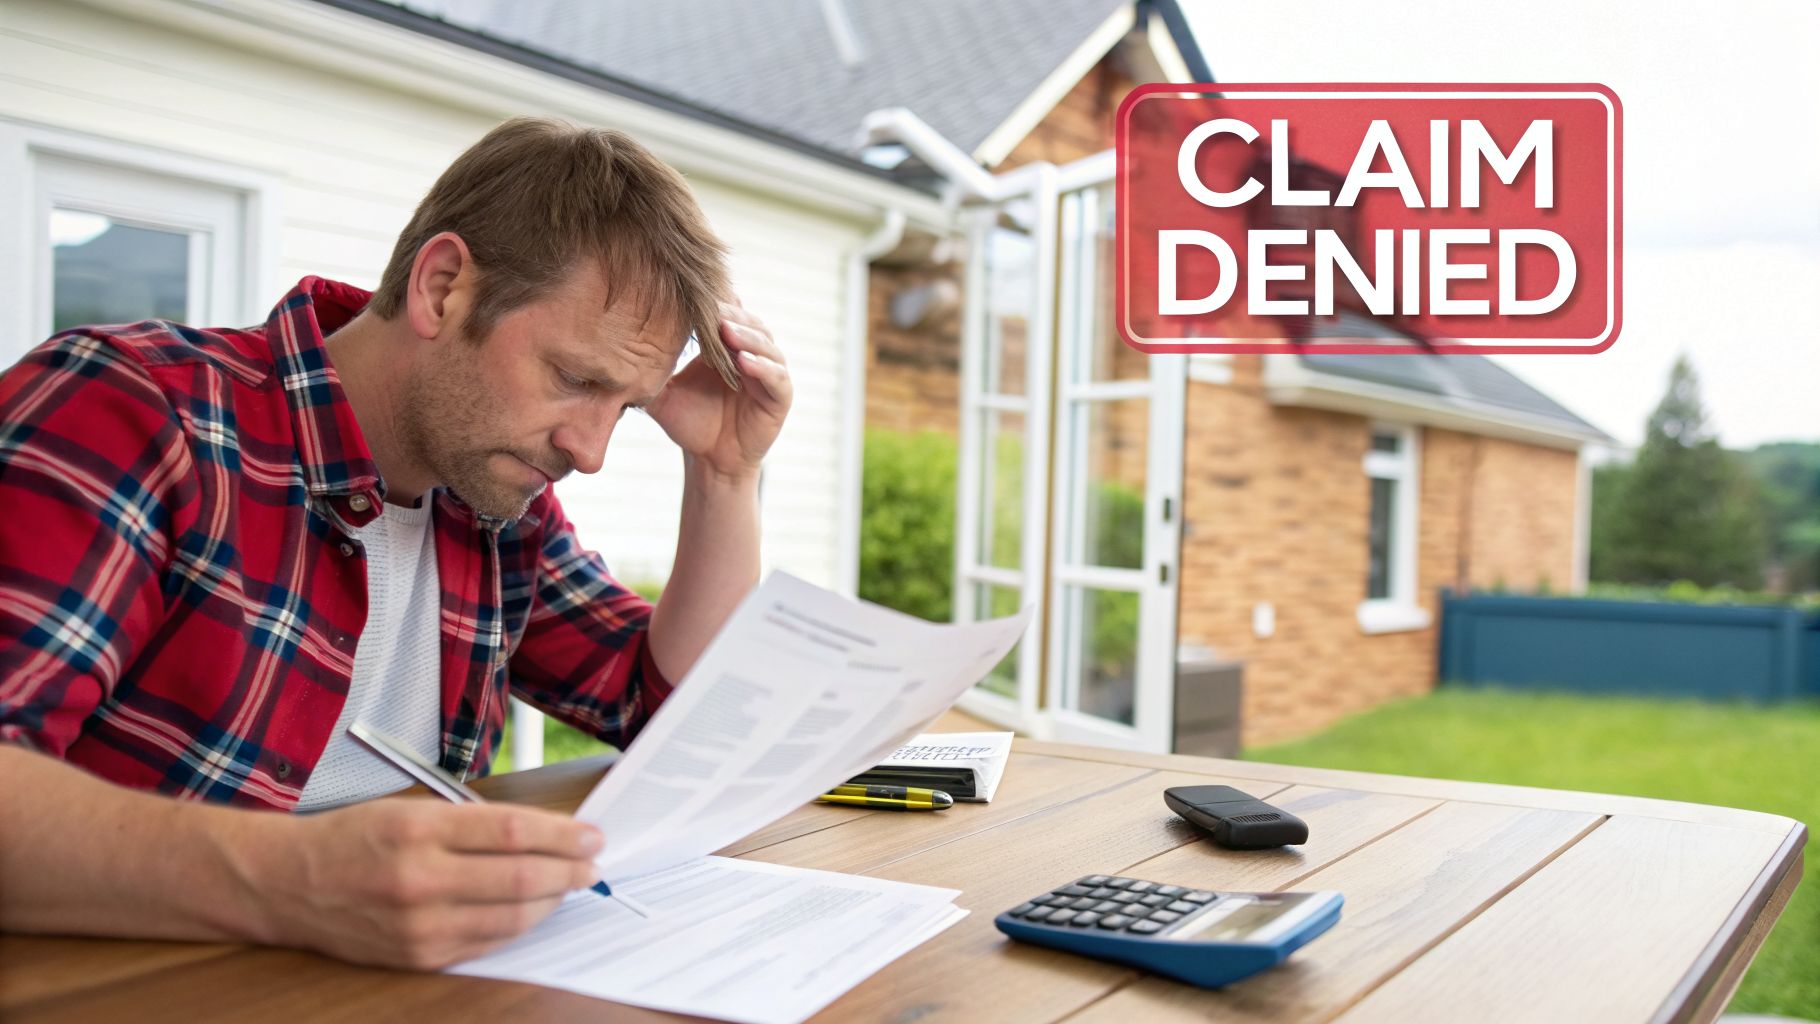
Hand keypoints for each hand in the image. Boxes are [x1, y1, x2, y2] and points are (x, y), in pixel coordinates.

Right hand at [251, 799, 602, 969]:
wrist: (288, 885)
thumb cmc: (354, 838)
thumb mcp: (412, 809)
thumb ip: (476, 822)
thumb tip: (545, 833)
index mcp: (419, 830)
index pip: (513, 832)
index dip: (564, 835)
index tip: (592, 835)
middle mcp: (420, 879)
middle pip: (521, 877)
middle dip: (569, 871)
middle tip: (593, 864)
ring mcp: (420, 925)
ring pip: (512, 917)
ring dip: (552, 901)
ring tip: (569, 885)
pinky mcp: (419, 957)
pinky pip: (487, 943)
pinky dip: (519, 925)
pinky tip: (532, 909)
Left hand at [647, 300, 791, 479]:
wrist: (710, 461)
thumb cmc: (689, 423)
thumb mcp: (663, 391)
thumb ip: (649, 369)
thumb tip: (615, 345)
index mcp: (726, 346)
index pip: (726, 315)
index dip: (714, 306)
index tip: (694, 298)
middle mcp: (752, 353)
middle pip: (749, 323)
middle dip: (732, 316)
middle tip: (713, 309)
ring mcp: (769, 374)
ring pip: (766, 346)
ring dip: (748, 337)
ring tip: (727, 332)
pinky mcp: (780, 398)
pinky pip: (777, 378)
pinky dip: (764, 367)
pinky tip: (745, 362)